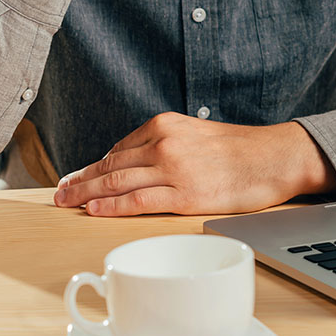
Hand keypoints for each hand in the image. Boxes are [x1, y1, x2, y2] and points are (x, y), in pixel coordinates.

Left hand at [53, 112, 335, 216]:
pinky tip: (94, 211)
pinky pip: (138, 202)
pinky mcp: (184, 195)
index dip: (94, 166)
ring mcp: (172, 169)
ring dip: (86, 193)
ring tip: (66, 203)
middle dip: (81, 180)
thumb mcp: (196, 133)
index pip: (118, 149)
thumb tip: (138, 164)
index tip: (78, 177)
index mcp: (165, 125)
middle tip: (60, 193)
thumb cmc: (241, 150)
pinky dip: (111, 207)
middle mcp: (164, 143)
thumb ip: (166, 145)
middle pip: (111, 165)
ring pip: (117, 183)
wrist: (276, 157)